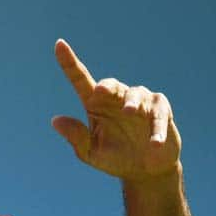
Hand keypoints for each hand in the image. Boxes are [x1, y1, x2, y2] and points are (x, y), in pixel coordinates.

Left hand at [51, 39, 181, 180]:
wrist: (144, 171)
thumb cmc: (115, 158)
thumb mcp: (91, 153)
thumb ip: (76, 138)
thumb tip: (55, 120)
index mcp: (95, 105)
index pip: (80, 79)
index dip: (69, 62)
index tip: (59, 44)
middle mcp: (116, 99)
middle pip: (110, 84)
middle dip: (107, 85)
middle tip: (100, 91)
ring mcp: (140, 102)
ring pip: (136, 93)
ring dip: (132, 102)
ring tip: (129, 112)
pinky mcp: (160, 110)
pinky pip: (158, 113)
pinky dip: (156, 127)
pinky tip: (154, 143)